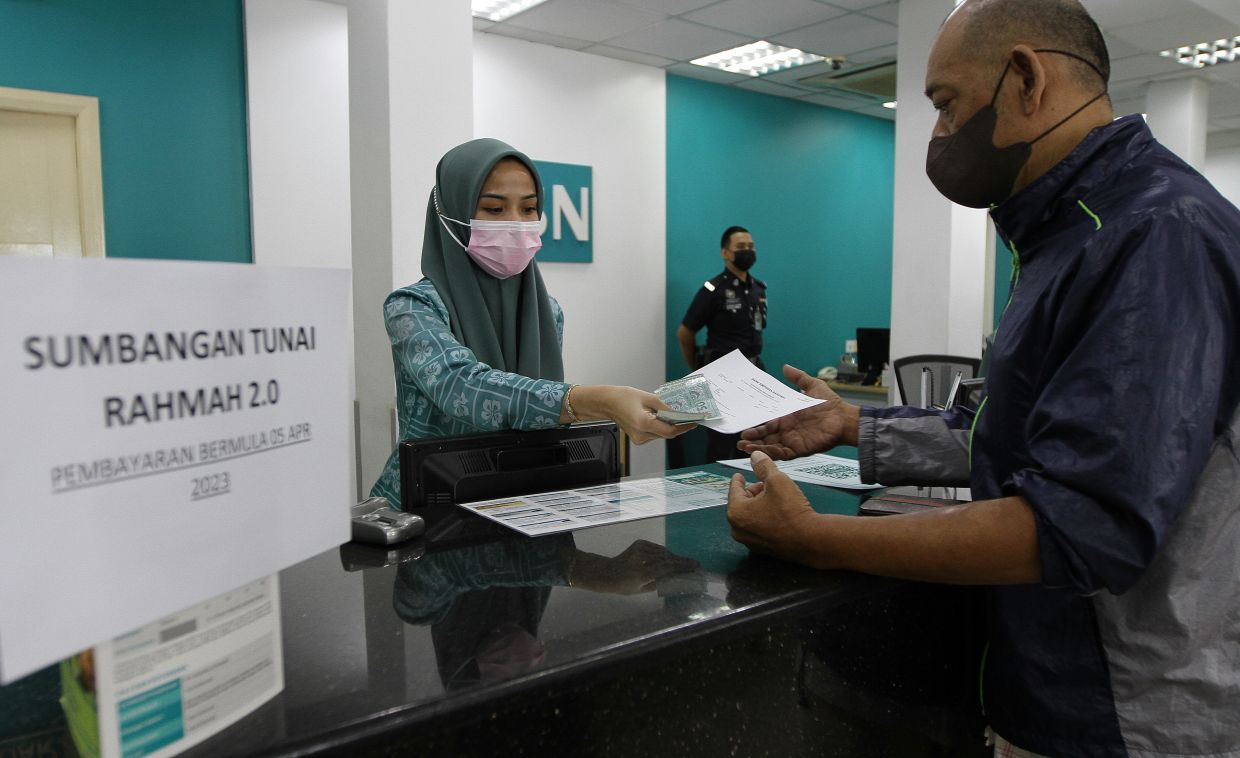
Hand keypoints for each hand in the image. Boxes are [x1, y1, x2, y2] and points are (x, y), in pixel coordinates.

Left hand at [568, 540, 699, 594]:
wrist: (608, 572)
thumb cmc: (624, 586)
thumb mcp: (641, 590)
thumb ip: (658, 583)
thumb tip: (676, 577)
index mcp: (641, 574)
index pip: (665, 569)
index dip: (680, 568)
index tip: (693, 568)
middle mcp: (640, 559)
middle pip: (666, 559)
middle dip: (681, 561)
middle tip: (694, 564)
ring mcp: (639, 549)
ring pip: (662, 552)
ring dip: (674, 557)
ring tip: (685, 562)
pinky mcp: (639, 543)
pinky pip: (657, 548)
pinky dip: (665, 552)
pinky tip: (671, 557)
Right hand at [574, 385, 693, 443]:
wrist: (607, 403)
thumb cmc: (623, 397)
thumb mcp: (648, 397)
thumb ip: (665, 406)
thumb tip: (679, 412)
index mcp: (644, 423)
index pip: (670, 430)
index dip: (684, 426)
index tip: (694, 421)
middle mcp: (641, 434)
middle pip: (668, 433)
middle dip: (679, 425)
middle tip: (689, 417)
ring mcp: (639, 439)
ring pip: (662, 434)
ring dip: (670, 426)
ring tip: (675, 415)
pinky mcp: (639, 439)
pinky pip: (655, 434)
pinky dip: (661, 427)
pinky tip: (661, 418)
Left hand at [726, 451, 821, 563]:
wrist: (810, 539)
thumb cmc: (790, 508)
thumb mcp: (777, 480)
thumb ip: (763, 466)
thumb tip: (754, 455)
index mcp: (736, 512)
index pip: (734, 490)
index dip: (738, 480)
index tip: (739, 475)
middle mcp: (737, 529)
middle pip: (741, 504)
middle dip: (752, 493)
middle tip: (766, 486)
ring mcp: (749, 542)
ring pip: (750, 517)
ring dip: (758, 506)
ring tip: (774, 499)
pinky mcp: (762, 550)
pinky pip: (758, 529)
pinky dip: (763, 520)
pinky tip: (777, 514)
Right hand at [737, 364, 859, 458]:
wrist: (844, 417)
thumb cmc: (831, 403)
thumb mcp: (812, 386)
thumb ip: (798, 378)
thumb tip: (785, 367)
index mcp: (787, 419)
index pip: (767, 424)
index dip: (755, 428)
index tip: (742, 427)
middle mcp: (788, 431)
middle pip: (766, 437)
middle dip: (752, 440)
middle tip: (739, 440)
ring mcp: (793, 441)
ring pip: (771, 447)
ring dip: (758, 448)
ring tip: (744, 448)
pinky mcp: (800, 450)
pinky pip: (783, 454)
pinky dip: (772, 454)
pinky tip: (762, 452)